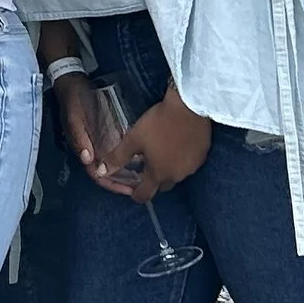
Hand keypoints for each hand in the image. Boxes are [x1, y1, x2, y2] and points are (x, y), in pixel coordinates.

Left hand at [97, 92, 212, 203]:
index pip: (145, 195)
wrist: (189, 107)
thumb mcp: (134, 139)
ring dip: (168, 168)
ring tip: (160, 152)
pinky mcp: (202, 156)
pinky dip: (181, 159)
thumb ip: (118, 157)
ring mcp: (191, 167)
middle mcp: (176, 176)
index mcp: (158, 174)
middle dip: (153, 180)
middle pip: (162, 185)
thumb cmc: (158, 123)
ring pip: (176, 174)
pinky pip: (188, 164)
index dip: (136, 194)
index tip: (131, 189)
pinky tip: (176, 145)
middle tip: (145, 166)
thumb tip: (101, 172)